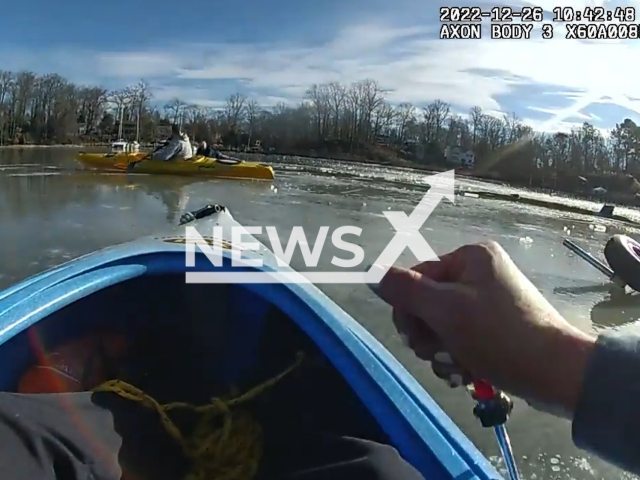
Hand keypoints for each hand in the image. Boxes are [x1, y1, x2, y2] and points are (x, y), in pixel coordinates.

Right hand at [369, 241, 595, 415]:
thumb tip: (373, 275)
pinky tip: (467, 372)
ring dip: (442, 350)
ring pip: (442, 325)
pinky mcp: (497, 327)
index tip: (414, 339)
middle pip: (428, 304)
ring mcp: (489, 301)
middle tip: (440, 354)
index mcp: (469, 258)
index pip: (416, 278)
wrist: (557, 374)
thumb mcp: (445, 310)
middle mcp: (479, 273)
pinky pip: (461, 338)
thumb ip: (405, 291)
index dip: (408, 311)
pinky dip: (458, 356)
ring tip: (458, 367)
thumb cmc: (498, 335)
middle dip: (428, 335)